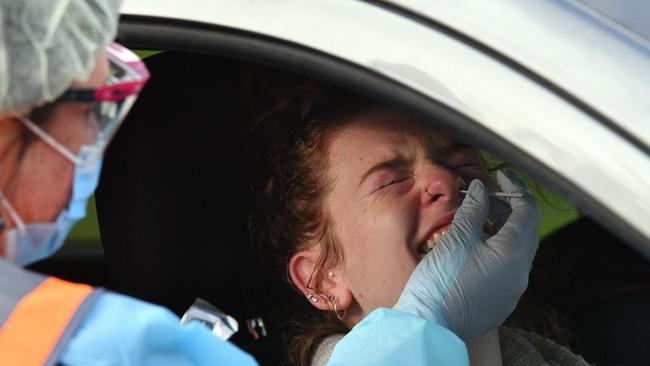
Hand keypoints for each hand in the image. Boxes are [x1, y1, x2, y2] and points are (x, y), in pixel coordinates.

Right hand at [394, 170, 539, 339]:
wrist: (430, 323)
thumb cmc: (443, 280)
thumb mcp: (458, 236)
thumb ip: (473, 208)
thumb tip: (481, 189)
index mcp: (515, 253)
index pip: (528, 210)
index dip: (515, 187)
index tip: (501, 175)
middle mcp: (520, 273)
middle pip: (523, 230)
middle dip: (506, 209)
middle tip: (483, 198)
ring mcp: (511, 290)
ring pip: (514, 251)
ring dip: (499, 231)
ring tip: (474, 220)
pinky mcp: (499, 302)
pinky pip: (505, 269)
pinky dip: (494, 252)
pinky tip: (472, 247)